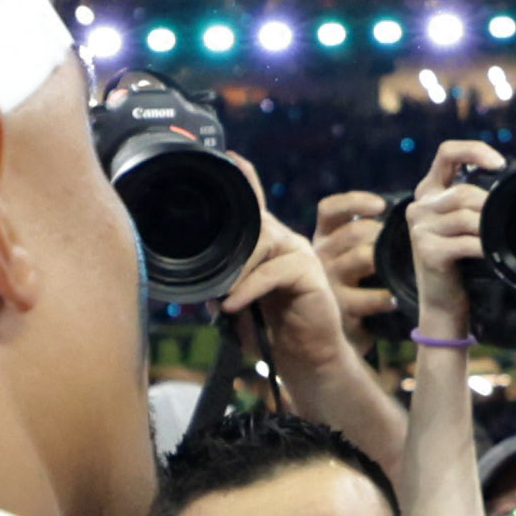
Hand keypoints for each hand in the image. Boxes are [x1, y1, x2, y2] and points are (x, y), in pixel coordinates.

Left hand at [218, 172, 355, 373]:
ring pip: (263, 242)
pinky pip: (273, 271)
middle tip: (215, 279)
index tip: (231, 156)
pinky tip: (235, 305)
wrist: (305, 359)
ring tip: (227, 297)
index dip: (248, 179)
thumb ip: (223, 291)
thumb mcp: (240, 308)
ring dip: (239, 270)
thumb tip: (205, 284)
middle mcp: (287, 242)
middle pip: (254, 224)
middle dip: (231, 248)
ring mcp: (301, 254)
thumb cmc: (272, 332)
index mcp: (270, 245)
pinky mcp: (310, 273)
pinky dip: (250, 288)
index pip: (258, 206)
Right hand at [313, 189, 393, 324]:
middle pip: (354, 232)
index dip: (355, 202)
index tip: (382, 206)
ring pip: (362, 257)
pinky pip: (368, 297)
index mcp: (323, 238)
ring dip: (386, 261)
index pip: (330, 209)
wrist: (340, 337)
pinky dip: (386, 297)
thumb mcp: (352, 255)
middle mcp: (319, 257)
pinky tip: (395, 299)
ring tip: (402, 268)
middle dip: (383, 234)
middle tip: (401, 245)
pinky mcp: (339, 310)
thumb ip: (367, 232)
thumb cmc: (356, 286)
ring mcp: (327, 283)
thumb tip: (404, 207)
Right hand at [405, 139, 505, 346]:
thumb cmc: (459, 262)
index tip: (499, 163)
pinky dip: (485, 247)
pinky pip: (465, 241)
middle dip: (489, 205)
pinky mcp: (426, 251)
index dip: (474, 150)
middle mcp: (419, 206)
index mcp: (429, 192)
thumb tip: (507, 183)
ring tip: (501, 238)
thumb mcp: (464, 224)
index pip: (447, 153)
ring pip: (465, 215)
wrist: (443, 303)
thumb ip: (474, 201)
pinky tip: (493, 252)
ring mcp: (419, 228)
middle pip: (461, 191)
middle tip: (508, 220)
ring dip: (489, 228)